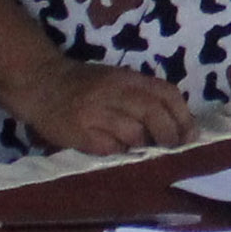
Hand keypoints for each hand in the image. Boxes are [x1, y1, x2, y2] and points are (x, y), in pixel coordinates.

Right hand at [6, 57, 194, 155]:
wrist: (40, 83)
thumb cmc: (83, 84)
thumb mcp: (115, 79)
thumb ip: (142, 96)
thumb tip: (176, 126)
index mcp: (127, 78)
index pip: (166, 93)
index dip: (183, 116)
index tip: (190, 136)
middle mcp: (113, 92)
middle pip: (153, 114)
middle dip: (169, 135)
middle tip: (171, 149)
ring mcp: (96, 112)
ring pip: (134, 133)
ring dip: (143, 147)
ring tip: (141, 152)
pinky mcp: (80, 133)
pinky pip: (110, 148)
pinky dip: (119, 153)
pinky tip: (115, 151)